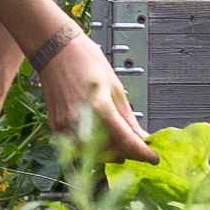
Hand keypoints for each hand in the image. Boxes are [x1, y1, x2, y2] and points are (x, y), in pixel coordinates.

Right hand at [38, 30, 157, 165]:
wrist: (56, 51)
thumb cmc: (85, 61)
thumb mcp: (115, 87)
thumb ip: (128, 117)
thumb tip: (141, 136)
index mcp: (100, 108)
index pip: (127, 142)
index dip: (143, 154)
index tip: (153, 158)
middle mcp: (82, 122)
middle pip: (111, 153)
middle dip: (126, 152)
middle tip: (135, 144)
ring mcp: (66, 127)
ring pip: (93, 155)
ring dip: (109, 152)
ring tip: (116, 138)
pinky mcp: (56, 128)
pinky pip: (78, 148)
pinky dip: (91, 147)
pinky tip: (98, 135)